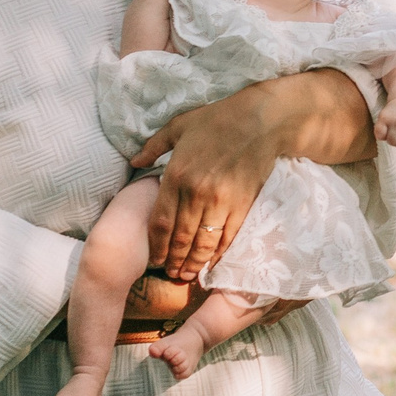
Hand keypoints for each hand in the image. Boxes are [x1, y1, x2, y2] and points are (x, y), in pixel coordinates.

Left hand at [131, 73, 371, 276]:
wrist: (260, 121)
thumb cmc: (216, 120)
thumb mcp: (178, 126)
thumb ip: (153, 146)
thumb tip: (134, 162)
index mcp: (176, 175)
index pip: (161, 223)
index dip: (156, 247)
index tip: (154, 260)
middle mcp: (197, 193)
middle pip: (180, 239)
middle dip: (174, 261)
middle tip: (170, 274)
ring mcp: (222, 202)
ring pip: (203, 244)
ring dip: (194, 263)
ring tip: (188, 275)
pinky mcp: (243, 205)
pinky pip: (228, 237)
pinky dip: (219, 254)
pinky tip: (212, 263)